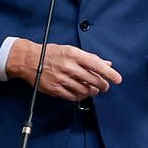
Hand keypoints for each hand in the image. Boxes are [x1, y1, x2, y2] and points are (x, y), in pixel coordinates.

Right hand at [6, 39, 121, 101]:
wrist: (29, 60)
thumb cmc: (52, 53)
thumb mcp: (71, 50)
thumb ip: (90, 58)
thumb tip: (107, 64)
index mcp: (74, 54)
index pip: (96, 65)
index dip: (109, 73)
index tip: (118, 79)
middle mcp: (68, 67)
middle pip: (92, 80)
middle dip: (102, 85)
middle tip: (105, 86)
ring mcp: (61, 79)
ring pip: (84, 90)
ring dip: (92, 91)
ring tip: (94, 90)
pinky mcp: (55, 89)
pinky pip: (73, 96)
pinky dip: (80, 96)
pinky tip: (82, 93)